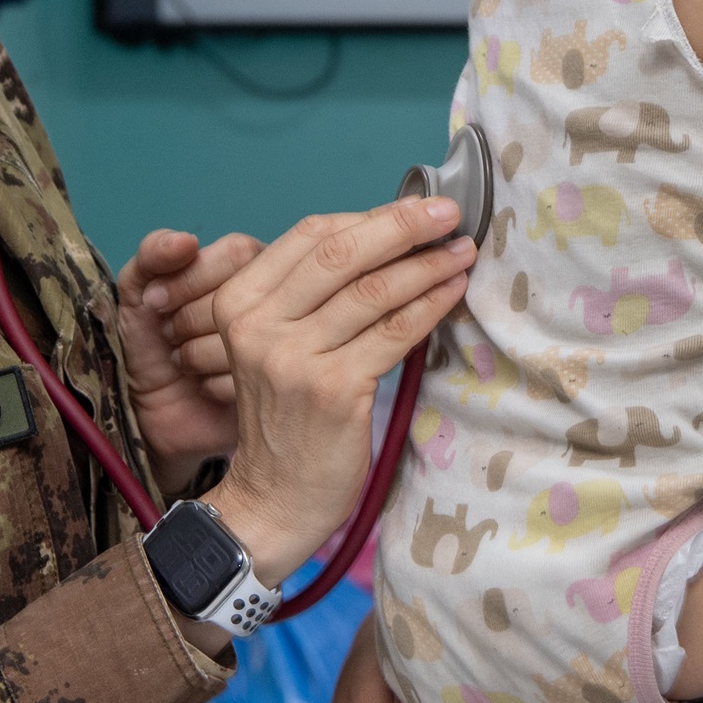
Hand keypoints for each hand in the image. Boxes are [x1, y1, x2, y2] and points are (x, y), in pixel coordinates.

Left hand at [116, 228, 262, 484]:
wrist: (153, 414)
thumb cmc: (151, 346)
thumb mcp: (138, 294)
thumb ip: (152, 256)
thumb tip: (185, 240)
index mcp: (250, 266)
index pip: (237, 252)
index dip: (189, 280)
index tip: (155, 304)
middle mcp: (278, 298)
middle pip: (244, 294)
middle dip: (187, 321)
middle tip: (171, 337)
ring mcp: (286, 342)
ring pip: (245, 337)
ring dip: (196, 355)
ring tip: (185, 362)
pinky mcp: (282, 385)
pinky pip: (248, 377)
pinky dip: (212, 385)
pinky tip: (204, 387)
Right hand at [205, 201, 474, 583]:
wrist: (275, 498)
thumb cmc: (288, 416)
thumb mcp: (277, 345)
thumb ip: (313, 294)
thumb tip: (387, 235)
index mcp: (238, 301)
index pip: (311, 235)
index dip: (369, 216)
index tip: (416, 205)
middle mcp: (258, 324)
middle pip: (342, 253)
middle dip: (404, 226)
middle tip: (450, 214)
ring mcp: (294, 357)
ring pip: (374, 291)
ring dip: (428, 265)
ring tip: (463, 252)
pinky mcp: (334, 389)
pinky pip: (395, 332)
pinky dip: (432, 305)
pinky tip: (455, 290)